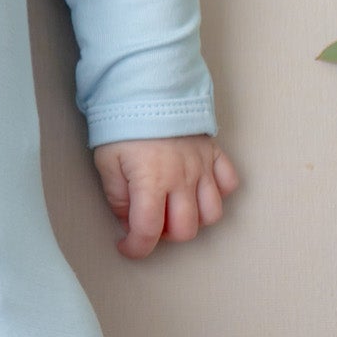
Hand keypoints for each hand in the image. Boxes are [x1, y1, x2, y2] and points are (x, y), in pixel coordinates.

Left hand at [95, 134, 239, 258]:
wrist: (147, 88)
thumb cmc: (123, 125)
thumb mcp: (106, 161)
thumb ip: (116, 196)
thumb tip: (127, 220)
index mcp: (151, 182)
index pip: (148, 231)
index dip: (136, 248)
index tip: (127, 248)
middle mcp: (182, 179)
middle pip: (186, 229)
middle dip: (165, 236)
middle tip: (150, 223)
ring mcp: (203, 167)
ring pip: (213, 213)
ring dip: (193, 220)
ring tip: (174, 209)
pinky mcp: (215, 154)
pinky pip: (230, 183)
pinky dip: (218, 194)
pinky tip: (199, 190)